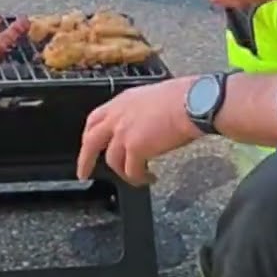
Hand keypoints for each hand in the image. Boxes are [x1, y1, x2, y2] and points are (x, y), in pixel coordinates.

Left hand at [76, 77, 201, 186]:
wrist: (192, 103)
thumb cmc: (184, 97)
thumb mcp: (153, 98)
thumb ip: (140, 112)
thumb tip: (145, 127)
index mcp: (122, 102)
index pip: (95, 118)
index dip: (89, 134)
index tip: (88, 145)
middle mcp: (117, 116)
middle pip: (91, 141)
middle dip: (85, 159)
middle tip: (84, 173)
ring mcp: (124, 133)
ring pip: (112, 161)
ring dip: (124, 173)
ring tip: (136, 178)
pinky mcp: (135, 148)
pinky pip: (131, 171)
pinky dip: (138, 178)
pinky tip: (149, 178)